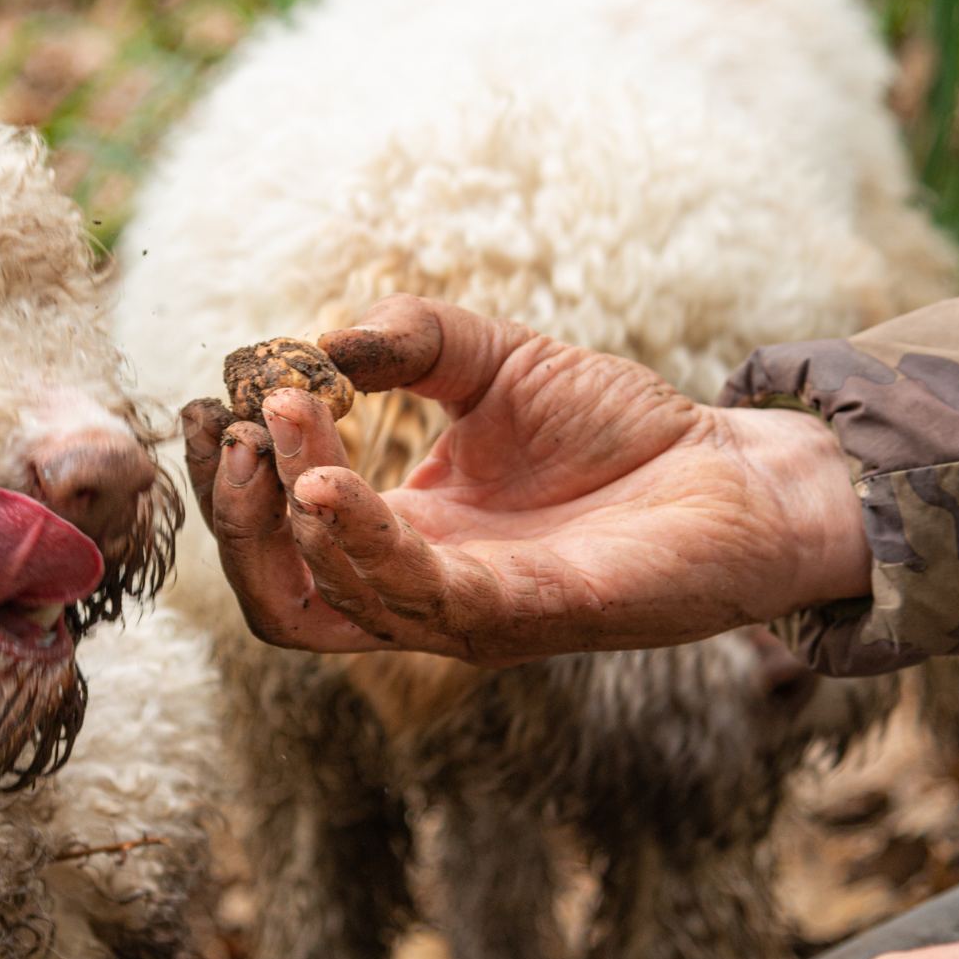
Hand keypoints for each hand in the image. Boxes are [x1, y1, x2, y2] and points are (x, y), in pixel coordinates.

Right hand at [181, 294, 869, 662]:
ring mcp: (462, 615)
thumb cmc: (618, 430)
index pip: (279, 541)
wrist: (737, 471)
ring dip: (286, 511)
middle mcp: (416, 592)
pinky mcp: (520, 616)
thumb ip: (408, 342)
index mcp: (399, 541)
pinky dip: (353, 541)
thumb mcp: (494, 361)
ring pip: (328, 602)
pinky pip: (412, 598)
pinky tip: (324, 480)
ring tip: (286, 419)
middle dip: (235, 515)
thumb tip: (319, 342)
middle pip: (279, 597)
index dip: (234, 481)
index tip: (222, 399)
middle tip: (237, 426)